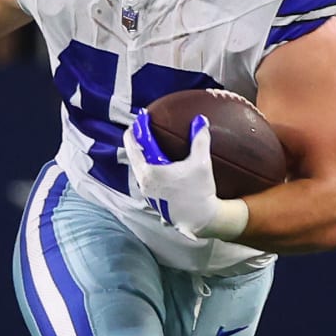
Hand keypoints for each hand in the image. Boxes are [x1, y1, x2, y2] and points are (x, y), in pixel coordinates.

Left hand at [123, 110, 242, 239]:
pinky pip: (144, 176)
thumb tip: (200, 120)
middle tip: (140, 126)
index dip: (140, 126)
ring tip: (146, 142)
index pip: (138, 142)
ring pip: (137, 166)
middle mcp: (143, 181)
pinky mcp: (151, 198)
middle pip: (133, 153)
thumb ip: (200, 140)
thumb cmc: (199, 192)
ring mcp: (146, 191)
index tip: (142, 116)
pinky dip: (146, 165)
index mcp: (150, 171)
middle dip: (136, 138)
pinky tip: (155, 162)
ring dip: (140, 153)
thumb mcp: (201, 164)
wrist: (200, 219)